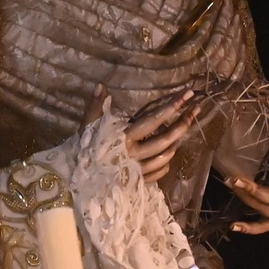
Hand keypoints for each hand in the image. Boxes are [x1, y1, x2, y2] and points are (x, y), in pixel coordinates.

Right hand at [84, 85, 202, 182]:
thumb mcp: (87, 126)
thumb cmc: (81, 150)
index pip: (153, 120)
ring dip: (175, 143)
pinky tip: (168, 155)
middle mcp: (134, 154)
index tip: (186, 95)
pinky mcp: (136, 183)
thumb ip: (96, 106)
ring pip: (164, 157)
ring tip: (183, 130)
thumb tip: (102, 85)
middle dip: (182, 124)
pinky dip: (165, 164)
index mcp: (124, 138)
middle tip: (195, 110)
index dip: (171, 107)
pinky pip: (158, 173)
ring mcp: (137, 170)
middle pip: (165, 140)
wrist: (73, 181)